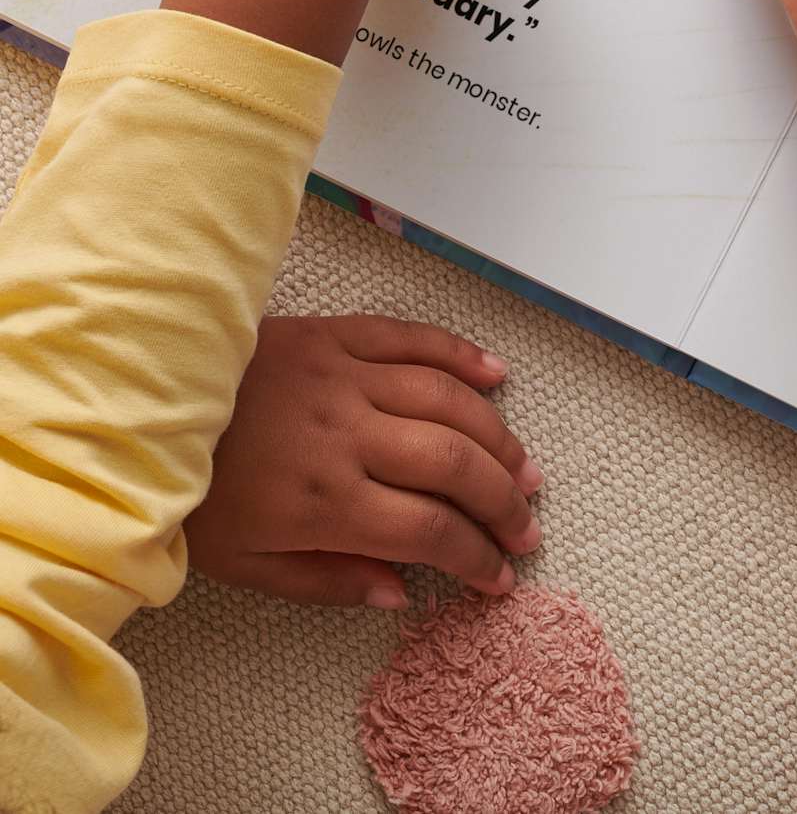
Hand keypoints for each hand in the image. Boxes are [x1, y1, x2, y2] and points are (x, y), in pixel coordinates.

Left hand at [189, 315, 541, 606]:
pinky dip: (462, 355)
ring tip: (524, 469)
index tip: (498, 576)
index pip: (426, 530)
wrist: (136, 408)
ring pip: (450, 402)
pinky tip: (497, 377)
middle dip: (503, 501)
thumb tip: (400, 594)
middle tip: (526, 528)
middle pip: (454, 464)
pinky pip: (416, 339)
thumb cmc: (189, 491)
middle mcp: (346, 433)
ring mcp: (346, 377)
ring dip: (498, 436)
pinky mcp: (338, 335)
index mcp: (321, 499)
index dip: (473, 556)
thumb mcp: (243, 562)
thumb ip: (327, 581)